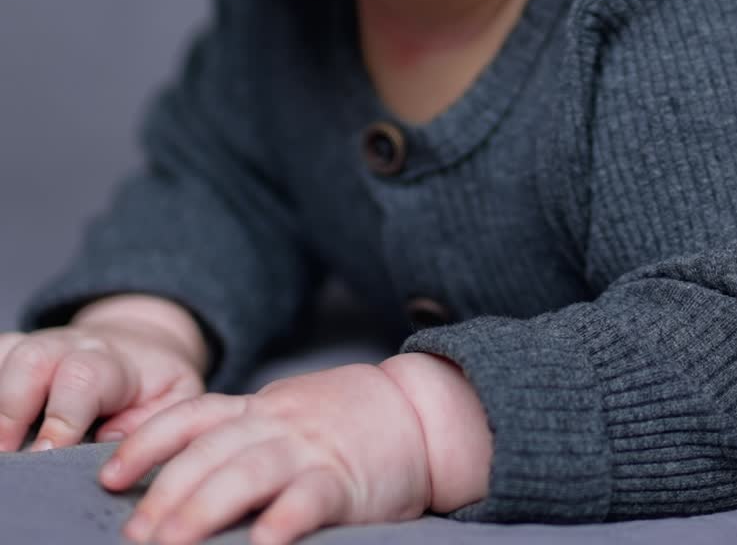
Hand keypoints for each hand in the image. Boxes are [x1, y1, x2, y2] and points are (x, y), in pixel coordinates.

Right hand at [0, 319, 204, 452]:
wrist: (143, 347)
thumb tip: (109, 439)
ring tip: (0, 445)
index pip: (83, 381)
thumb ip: (151, 421)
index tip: (46, 454)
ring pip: (7, 355)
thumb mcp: (174, 400)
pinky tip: (0, 412)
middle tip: (6, 454)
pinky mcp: (16, 351)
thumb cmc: (156, 385)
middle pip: (33, 361)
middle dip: (11, 409)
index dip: (62, 419)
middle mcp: (72, 347)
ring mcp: (40, 345)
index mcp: (114, 363)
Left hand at [99, 363, 431, 544]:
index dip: (147, 442)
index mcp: (262, 409)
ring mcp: (313, 451)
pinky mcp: (345, 482)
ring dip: (204, 509)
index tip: (109, 474)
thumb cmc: (348, 423)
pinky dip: (282, 520)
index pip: (193, 415)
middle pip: (211, 451)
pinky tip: (262, 543)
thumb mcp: (290, 415)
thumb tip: (176, 475)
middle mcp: (280, 425)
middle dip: (167, 492)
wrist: (422, 412)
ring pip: (248, 472)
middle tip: (135, 535)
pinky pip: (309, 499)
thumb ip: (243, 434)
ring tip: (171, 544)